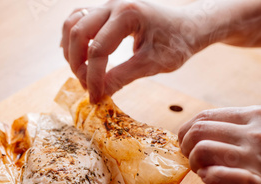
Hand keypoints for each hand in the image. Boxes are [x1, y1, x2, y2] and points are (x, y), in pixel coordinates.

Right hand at [61, 0, 202, 103]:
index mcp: (128, 14)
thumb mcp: (153, 64)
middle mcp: (113, 5)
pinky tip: (73, 55)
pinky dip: (71, 38)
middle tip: (87, 87)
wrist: (189, 26)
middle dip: (78, 64)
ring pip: (73, 24)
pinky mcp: (105, 12)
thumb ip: (123, 77)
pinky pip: (78, 20)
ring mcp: (107, 6)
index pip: (98, 49)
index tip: (95, 98)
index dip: (93, 77)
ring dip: (71, 51)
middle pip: (78, 33)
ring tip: (81, 73)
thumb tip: (99, 94)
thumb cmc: (177, 43)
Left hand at [178, 106, 260, 183]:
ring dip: (196, 165)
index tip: (190, 147)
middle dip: (187, 148)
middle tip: (196, 162)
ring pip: (202, 150)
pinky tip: (215, 182)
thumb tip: (198, 132)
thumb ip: (241, 130)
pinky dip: (210, 179)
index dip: (188, 133)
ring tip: (207, 173)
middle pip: (198, 130)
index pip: (204, 115)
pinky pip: (219, 177)